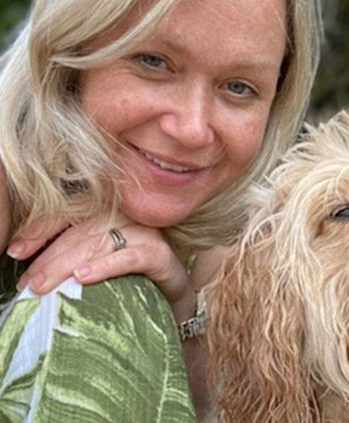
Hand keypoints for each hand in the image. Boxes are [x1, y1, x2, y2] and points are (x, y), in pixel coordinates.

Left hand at [10, 216, 195, 321]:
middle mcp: (128, 215)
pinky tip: (84, 277)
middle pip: (81, 231)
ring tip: (44, 285)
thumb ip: (74, 252)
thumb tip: (29, 263)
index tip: (16, 251)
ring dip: (67, 265)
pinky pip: (129, 257)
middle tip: (27, 283)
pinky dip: (105, 267)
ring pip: (99, 244)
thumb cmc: (132, 277)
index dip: (41, 230)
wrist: (174, 296)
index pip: (71, 214)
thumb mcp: (100, 259)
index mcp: (110, 211)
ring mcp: (146, 232)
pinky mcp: (161, 253)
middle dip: (49, 257)